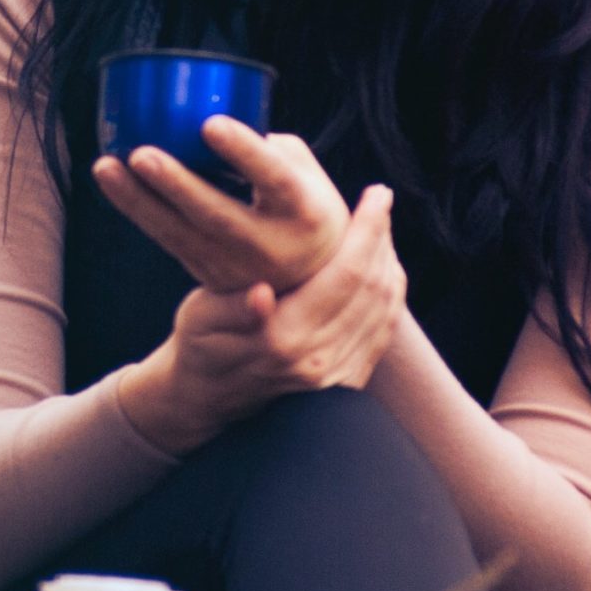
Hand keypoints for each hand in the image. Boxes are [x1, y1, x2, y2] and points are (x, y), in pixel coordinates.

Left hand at [91, 118, 351, 293]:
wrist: (311, 280)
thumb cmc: (305, 206)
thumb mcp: (307, 175)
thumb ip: (268, 146)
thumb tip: (216, 116)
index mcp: (304, 211)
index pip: (273, 179)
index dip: (244, 152)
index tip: (210, 124)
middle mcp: (270, 245)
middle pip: (216, 215)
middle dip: (175, 185)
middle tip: (140, 154)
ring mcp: (235, 267)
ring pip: (179, 234)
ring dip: (137, 200)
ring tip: (105, 166)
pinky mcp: (207, 274)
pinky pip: (166, 239)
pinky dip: (137, 210)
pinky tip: (112, 181)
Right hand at [118, 185, 405, 454]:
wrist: (209, 396)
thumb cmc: (200, 344)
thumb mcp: (201, 318)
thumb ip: (232, 308)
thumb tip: (260, 295)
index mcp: (282, 340)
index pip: (345, 275)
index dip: (367, 232)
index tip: (377, 194)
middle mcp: (317, 361)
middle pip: (372, 288)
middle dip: (382, 238)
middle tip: (381, 199)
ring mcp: (335, 377)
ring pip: (384, 308)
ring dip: (388, 262)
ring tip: (381, 227)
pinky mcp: (346, 383)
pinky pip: (383, 331)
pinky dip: (391, 294)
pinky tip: (383, 267)